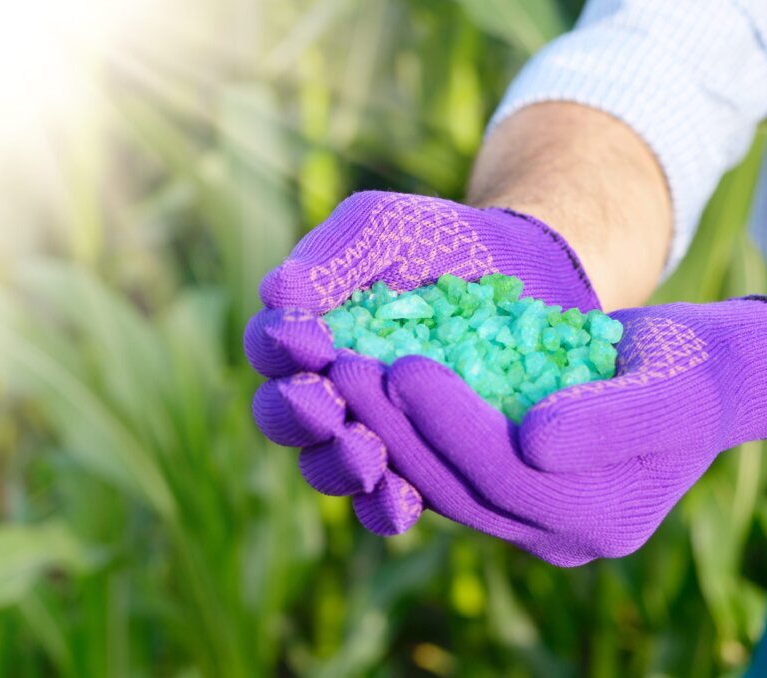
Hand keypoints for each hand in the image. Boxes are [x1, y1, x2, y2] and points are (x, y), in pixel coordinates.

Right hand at [246, 190, 601, 530]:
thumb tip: (278, 294)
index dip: (279, 348)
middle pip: (283, 418)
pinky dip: (385, 506)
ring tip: (364, 450)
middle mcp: (326, 391)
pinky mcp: (417, 469)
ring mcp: (367, 434)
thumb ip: (333, 254)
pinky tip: (404, 497)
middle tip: (326, 401)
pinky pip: (384, 504)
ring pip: (326, 468)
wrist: (529, 273)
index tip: (310, 336)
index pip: (269, 350)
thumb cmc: (441, 242)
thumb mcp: (385, 227)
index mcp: (304, 336)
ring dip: (337, 463)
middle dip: (298, 413)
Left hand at [326, 297, 766, 565]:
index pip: (506, 473)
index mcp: (599, 516)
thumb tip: (533, 443)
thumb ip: (610, 420)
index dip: (450, 422)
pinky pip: (439, 470)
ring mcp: (525, 524)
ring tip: (342, 372)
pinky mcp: (501, 497)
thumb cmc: (687, 374)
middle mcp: (556, 536)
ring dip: (384, 428)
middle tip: (344, 366)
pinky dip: (401, 431)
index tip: (402, 365)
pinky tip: (365, 389)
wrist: (688, 383)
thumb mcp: (670, 388)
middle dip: (398, 425)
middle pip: (458, 484)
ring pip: (437, 482)